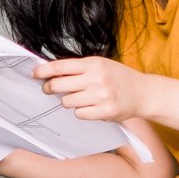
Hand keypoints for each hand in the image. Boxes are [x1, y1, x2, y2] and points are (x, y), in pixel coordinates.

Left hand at [32, 56, 153, 121]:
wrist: (143, 93)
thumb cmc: (118, 78)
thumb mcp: (100, 65)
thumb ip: (79, 68)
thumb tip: (51, 72)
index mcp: (94, 64)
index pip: (61, 66)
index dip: (43, 71)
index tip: (35, 74)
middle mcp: (97, 78)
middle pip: (58, 85)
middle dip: (49, 88)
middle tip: (49, 89)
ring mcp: (101, 96)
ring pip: (66, 102)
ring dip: (68, 101)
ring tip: (80, 98)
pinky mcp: (105, 111)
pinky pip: (79, 114)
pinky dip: (81, 111)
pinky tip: (91, 107)